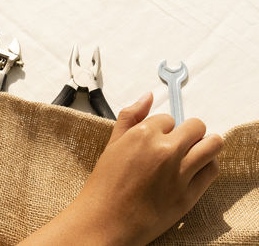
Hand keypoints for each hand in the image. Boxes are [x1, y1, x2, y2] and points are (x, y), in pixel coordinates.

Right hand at [19, 92, 222, 245]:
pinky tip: (195, 168)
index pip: (169, 118)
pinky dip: (208, 165)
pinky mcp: (190, 194)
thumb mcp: (112, 144)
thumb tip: (147, 97)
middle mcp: (165, 150)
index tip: (158, 138)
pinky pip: (212, 169)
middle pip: (196, 126)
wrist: (106, 221)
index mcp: (144, 134)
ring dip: (206, 144)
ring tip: (193, 152)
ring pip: (212, 144)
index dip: (164, 128)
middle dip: (188, 132)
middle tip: (177, 144)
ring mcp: (180, 172)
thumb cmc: (106, 184)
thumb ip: (130, 116)